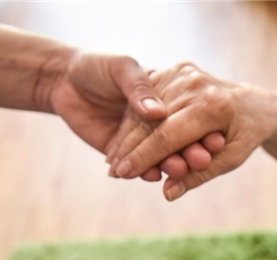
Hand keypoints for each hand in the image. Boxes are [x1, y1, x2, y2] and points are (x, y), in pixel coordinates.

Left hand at [48, 52, 223, 181]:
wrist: (62, 81)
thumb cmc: (96, 66)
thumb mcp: (121, 67)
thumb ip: (139, 88)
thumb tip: (158, 113)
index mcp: (166, 97)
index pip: (186, 116)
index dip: (201, 128)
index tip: (214, 138)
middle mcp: (158, 120)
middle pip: (178, 139)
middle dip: (190, 151)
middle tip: (202, 159)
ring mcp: (143, 139)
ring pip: (162, 156)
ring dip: (172, 164)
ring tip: (179, 169)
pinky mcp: (124, 155)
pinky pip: (140, 167)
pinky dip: (146, 172)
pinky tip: (152, 175)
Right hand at [106, 63, 276, 200]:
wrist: (257, 104)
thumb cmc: (246, 136)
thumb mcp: (230, 160)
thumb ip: (199, 176)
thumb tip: (168, 194)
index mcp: (212, 107)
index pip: (167, 137)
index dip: (143, 157)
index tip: (123, 175)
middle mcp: (197, 86)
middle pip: (152, 123)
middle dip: (129, 149)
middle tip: (112, 172)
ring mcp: (186, 73)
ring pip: (147, 109)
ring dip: (127, 136)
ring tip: (113, 161)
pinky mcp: (179, 69)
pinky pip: (149, 97)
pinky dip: (135, 119)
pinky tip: (121, 140)